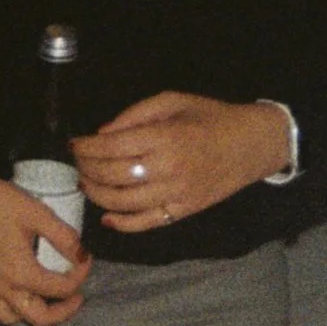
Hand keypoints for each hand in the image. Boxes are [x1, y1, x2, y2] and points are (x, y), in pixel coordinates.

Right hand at [0, 176, 92, 325]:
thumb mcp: (37, 213)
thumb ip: (64, 237)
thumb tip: (81, 254)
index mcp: (21, 273)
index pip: (61, 288)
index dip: (81, 274)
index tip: (85, 258)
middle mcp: (4, 288)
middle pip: (40, 318)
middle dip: (64, 310)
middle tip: (77, 294)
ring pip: (16, 318)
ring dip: (38, 314)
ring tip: (50, 298)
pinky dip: (16, 309)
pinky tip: (26, 292)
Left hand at [75, 92, 291, 231]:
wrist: (252, 144)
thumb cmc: (211, 117)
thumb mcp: (173, 101)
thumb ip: (136, 114)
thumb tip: (102, 134)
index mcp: (166, 137)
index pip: (113, 147)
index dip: (87, 148)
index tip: (74, 144)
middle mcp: (169, 168)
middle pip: (113, 176)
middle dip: (87, 170)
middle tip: (78, 164)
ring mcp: (176, 194)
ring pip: (124, 202)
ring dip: (98, 195)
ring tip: (86, 184)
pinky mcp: (183, 211)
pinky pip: (147, 223)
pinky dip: (123, 224)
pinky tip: (107, 216)